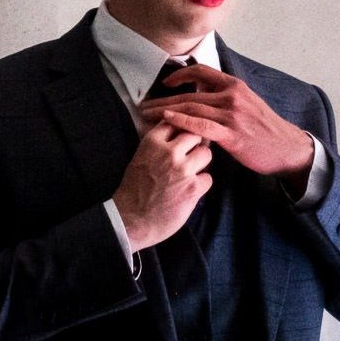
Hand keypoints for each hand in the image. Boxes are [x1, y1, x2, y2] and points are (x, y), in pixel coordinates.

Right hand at [113, 121, 211, 250]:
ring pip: (206, 153)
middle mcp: (168, 152)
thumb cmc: (134, 189)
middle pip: (195, 134)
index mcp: (151, 143)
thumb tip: (177, 137)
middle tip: (190, 156)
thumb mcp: (139, 158)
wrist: (131, 219)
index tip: (182, 136)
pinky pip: (208, 178)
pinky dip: (201, 184)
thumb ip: (157, 146)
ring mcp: (182, 170)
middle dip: (195, 144)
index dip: (181, 128)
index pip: (175, 121)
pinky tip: (190, 190)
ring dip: (201, 162)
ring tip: (191, 173)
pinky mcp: (193, 188)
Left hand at [138, 63, 313, 190]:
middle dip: (164, 99)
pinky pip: (202, 125)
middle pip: (190, 94)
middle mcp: (232, 96)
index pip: (201, 72)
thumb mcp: (247, 104)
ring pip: (192, 108)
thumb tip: (201, 96)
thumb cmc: (265, 128)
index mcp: (234, 86)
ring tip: (148, 115)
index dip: (180, 75)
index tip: (165, 83)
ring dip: (166, 111)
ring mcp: (232, 115)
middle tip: (144, 105)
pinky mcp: (232, 134)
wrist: (287, 148)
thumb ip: (225, 97)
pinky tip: (168, 120)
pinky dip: (183, 120)